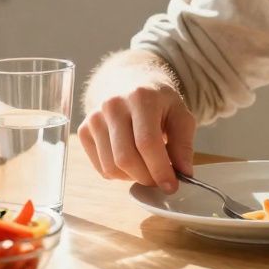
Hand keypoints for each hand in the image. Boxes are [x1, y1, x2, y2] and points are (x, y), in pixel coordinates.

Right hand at [77, 80, 196, 193]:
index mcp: (141, 97)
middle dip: (147, 177)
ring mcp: (95, 118)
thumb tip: (184, 173)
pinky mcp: (84, 131)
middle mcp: (113, 105)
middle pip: (126, 158)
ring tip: (147, 168)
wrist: (129, 82)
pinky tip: (131, 161)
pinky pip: (101, 168)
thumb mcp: (180, 113)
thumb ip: (184, 143)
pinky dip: (119, 174)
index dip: (160, 169)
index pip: (147, 142)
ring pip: (111, 167)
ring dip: (133, 177)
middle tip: (160, 180)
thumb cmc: (158, 101)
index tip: (172, 186)